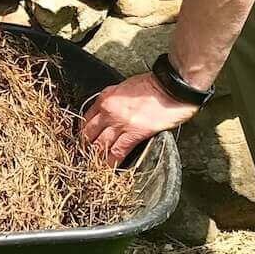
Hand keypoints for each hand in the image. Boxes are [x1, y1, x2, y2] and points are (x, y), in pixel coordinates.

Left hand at [80, 72, 197, 166]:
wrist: (170, 87)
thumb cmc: (152, 85)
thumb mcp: (124, 86)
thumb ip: (113, 99)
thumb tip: (109, 110)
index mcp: (105, 98)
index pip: (86, 120)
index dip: (84, 133)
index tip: (85, 140)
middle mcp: (108, 111)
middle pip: (89, 134)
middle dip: (86, 147)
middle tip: (86, 157)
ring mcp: (120, 123)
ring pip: (100, 145)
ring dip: (97, 158)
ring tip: (95, 166)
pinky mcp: (134, 133)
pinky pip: (117, 152)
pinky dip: (112, 163)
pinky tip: (109, 169)